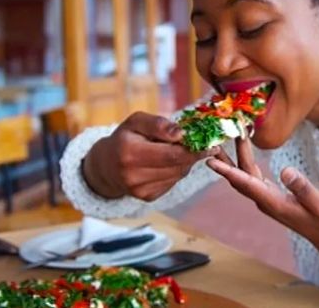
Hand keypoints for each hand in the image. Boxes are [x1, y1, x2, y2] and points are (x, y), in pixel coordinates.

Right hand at [82, 112, 233, 200]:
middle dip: (194, 154)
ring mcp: (141, 190)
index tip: (212, 143)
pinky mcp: (148, 197)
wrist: (106, 166)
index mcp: (129, 153)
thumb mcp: (136, 122)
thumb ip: (158, 124)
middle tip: (207, 144)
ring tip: (181, 149)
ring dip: (186, 161)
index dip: (195, 149)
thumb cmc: (124, 138)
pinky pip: (173, 181)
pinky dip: (177, 170)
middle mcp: (133, 175)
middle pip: (177, 165)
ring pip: (178, 174)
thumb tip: (181, 133)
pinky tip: (169, 162)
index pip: (171, 154)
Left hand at [206, 137, 318, 250]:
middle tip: (217, 138)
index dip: (227, 171)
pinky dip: (246, 164)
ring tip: (226, 141)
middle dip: (228, 158)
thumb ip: (302, 188)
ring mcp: (267, 199)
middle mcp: (265, 201)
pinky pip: (253, 177)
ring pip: (245, 176)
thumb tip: (286, 171)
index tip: (211, 161)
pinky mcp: (272, 195)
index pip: (245, 183)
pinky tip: (244, 154)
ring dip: (236, 158)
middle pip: (240, 177)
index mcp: (272, 202)